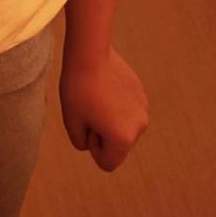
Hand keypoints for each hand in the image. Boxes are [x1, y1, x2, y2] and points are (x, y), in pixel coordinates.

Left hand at [59, 47, 148, 171]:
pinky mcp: (142, 94)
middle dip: (103, 134)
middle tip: (90, 109)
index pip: (107, 163)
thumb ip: (83, 143)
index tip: (87, 125)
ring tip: (97, 97)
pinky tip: (105, 88)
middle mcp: (139, 126)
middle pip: (117, 146)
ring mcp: (143, 109)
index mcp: (123, 138)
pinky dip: (116, 106)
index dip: (92, 148)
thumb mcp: (72, 124)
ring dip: (110, 120)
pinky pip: (127, 111)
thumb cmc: (77, 90)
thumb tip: (95, 142)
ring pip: (122, 128)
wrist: (89, 53)